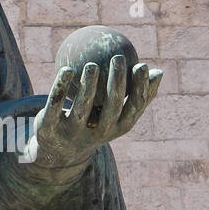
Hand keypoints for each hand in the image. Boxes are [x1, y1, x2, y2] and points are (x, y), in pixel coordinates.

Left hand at [22, 56, 162, 168]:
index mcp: (118, 127)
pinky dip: (61, 86)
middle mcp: (99, 132)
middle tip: (118, 57)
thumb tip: (157, 71)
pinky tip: (66, 68)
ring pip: (82, 107)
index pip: (134, 108)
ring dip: (88, 85)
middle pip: (111, 108)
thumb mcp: (115, 113)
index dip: (140, 87)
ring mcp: (74, 132)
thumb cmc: (93, 124)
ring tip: (92, 64)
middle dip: (117, 83)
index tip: (141, 64)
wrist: (58, 151)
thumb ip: (134, 95)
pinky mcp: (51, 127)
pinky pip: (56, 104)